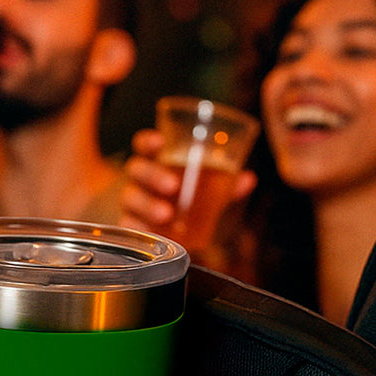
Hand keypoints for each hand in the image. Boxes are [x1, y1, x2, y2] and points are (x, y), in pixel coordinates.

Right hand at [120, 129, 256, 249]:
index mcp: (154, 160)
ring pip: (131, 198)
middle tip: (173, 186)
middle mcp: (138, 179)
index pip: (142, 144)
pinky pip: (127, 226)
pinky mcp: (129, 225)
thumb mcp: (204, 187)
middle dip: (153, 175)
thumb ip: (223, 182)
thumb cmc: (182, 196)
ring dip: (147, 204)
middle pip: (137, 169)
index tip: (161, 141)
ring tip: (166, 214)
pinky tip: (150, 234)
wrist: (156, 222)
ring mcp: (131, 201)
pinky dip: (137, 229)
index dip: (149, 141)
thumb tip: (248, 179)